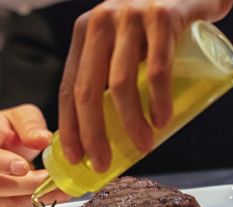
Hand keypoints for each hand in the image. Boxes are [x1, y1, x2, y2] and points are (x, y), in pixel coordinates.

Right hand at [0, 105, 69, 206]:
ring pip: (6, 201)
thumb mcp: (20, 115)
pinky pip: (14, 205)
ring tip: (63, 189)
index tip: (24, 167)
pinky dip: (36, 201)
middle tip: (55, 180)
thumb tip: (44, 140)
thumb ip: (30, 125)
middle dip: (27, 185)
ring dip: (37, 197)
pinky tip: (56, 193)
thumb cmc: (4, 127)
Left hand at [58, 0, 232, 171]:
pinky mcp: (163, 16)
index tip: (76, 158)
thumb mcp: (124, 40)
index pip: (69, 86)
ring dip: (130, 123)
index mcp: (85, 32)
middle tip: (104, 164)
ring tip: (143, 146)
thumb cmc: (158, 22)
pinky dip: (158, 99)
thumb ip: (112, 72)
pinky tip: (162, 119)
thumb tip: (105, 133)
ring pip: (120, 83)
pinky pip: (157, 67)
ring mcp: (130, 17)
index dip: (70, 127)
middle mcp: (101, 22)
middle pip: (88, 90)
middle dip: (93, 134)